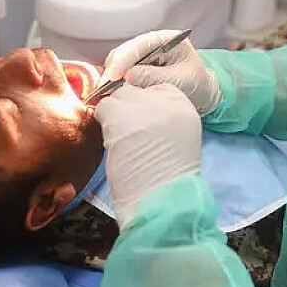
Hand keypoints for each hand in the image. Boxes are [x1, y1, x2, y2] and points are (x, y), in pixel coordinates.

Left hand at [95, 84, 201, 228]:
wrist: (162, 197)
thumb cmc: (171, 178)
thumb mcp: (181, 139)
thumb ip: (165, 119)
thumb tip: (141, 114)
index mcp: (184, 104)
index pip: (156, 89)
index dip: (145, 106)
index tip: (144, 126)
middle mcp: (164, 99)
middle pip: (135, 92)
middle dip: (129, 110)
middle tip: (128, 134)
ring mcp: (140, 105)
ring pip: (117, 98)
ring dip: (114, 116)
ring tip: (119, 140)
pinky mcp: (119, 115)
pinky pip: (102, 108)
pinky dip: (103, 124)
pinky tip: (111, 142)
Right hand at [104, 29, 221, 115]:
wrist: (204, 94)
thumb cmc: (197, 84)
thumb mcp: (179, 81)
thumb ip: (154, 76)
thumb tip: (128, 75)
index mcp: (169, 40)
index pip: (142, 44)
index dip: (125, 58)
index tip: (114, 74)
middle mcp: (155, 44)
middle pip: (128, 50)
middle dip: (115, 66)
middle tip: (104, 85)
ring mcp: (147, 55)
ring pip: (122, 60)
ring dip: (113, 73)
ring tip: (104, 89)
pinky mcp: (141, 67)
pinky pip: (124, 70)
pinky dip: (116, 79)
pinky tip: (110, 89)